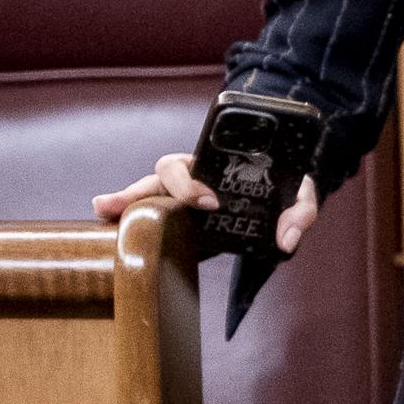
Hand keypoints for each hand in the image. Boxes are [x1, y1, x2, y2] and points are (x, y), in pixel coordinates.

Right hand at [96, 153, 319, 254]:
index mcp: (216, 166)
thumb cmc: (285, 190)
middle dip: (136, 191)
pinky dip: (126, 221)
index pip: (190, 164)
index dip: (190, 181)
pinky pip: (149, 219)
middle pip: (159, 178)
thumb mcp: (299, 195)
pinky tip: (103, 226)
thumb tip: (287, 240)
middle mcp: (194, 180)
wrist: (283, 202)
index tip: (208, 203)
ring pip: (146, 195)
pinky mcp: (181, 225)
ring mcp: (184, 201)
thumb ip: (300, 211)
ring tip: (102, 211)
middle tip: (120, 208)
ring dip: (123, 203)